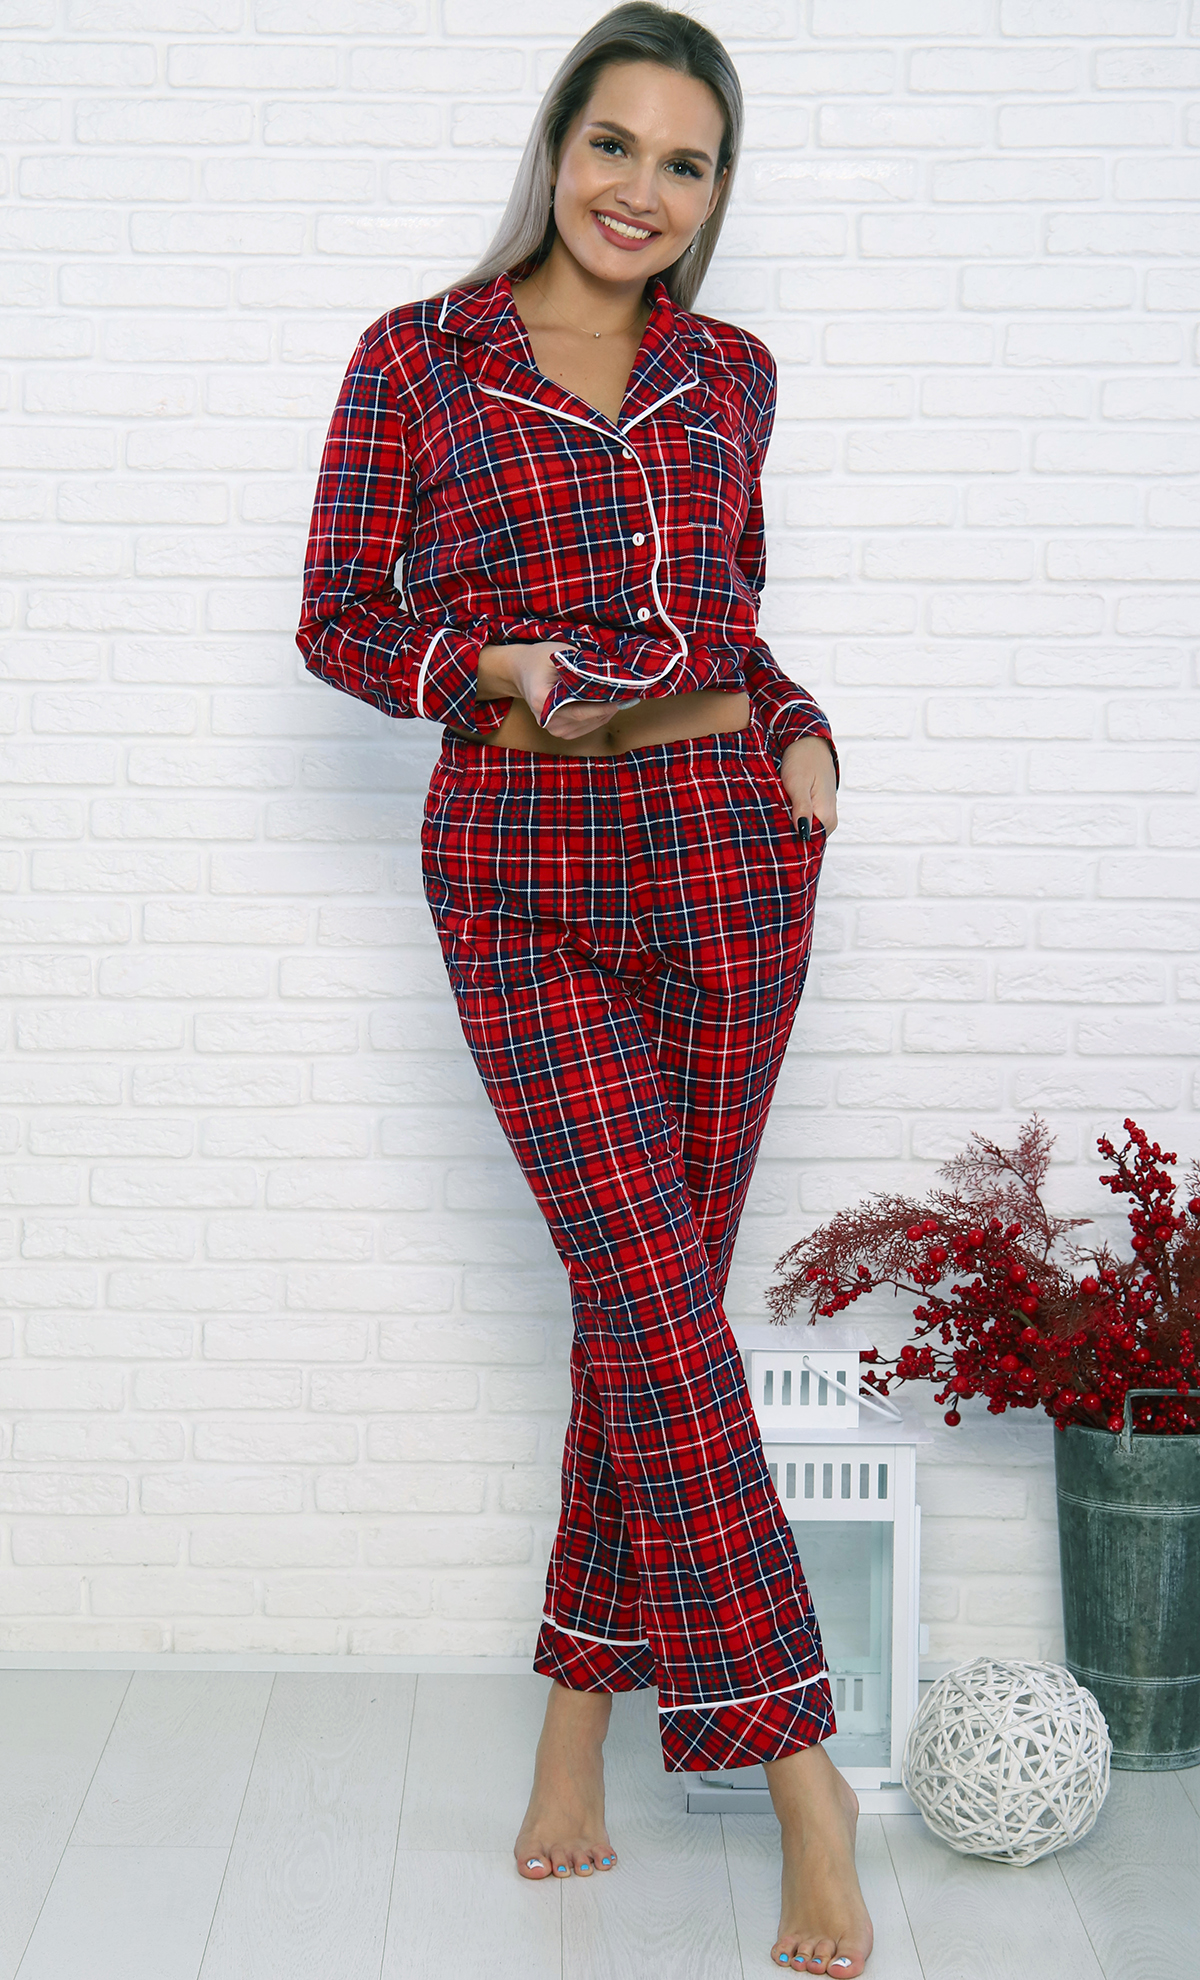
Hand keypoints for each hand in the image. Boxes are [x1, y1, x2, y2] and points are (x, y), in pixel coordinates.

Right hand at [476, 644, 637, 739]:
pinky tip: (608, 703)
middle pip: (590, 719)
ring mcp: (554, 729)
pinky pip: (588, 727)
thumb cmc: (541, 658)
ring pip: (592, 724)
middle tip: (631, 693)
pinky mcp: (561, 732)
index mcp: (543, 702)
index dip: (606, 705)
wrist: (522, 671)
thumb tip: (613, 671)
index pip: (582, 710)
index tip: (626, 696)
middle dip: (612, 706)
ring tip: (621, 696)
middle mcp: (548, 721)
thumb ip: (582, 663)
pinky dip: (600, 715)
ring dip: (608, 711)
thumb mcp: (560, 652)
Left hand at [778, 735, 837, 836]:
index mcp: (826, 817)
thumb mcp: (797, 784)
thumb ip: (802, 809)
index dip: (790, 843)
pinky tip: (781, 814)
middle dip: (788, 836)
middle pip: (807, 839)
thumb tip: (804, 833)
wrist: (809, 742)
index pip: (808, 843)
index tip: (773, 839)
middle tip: (770, 828)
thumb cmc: (803, 759)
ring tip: (773, 820)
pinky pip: (805, 821)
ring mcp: (825, 814)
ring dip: (789, 827)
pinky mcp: (818, 809)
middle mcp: (829, 820)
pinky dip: (792, 819)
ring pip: (804, 830)